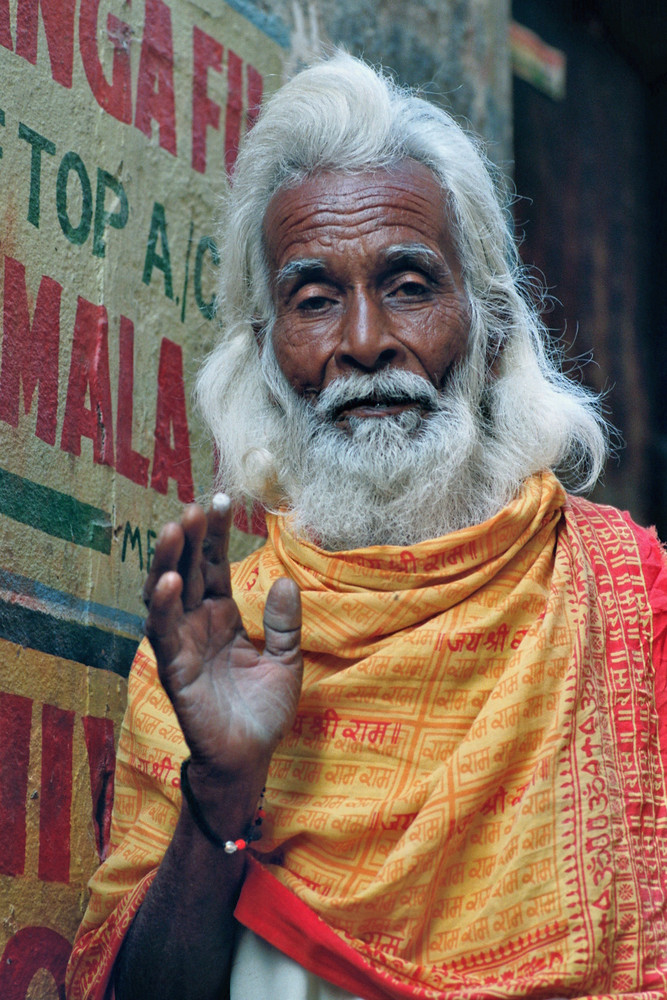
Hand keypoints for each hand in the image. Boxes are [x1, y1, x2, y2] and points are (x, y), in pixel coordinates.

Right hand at [143, 496, 301, 795]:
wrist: (250, 759)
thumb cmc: (262, 711)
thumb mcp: (286, 661)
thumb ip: (285, 624)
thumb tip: (288, 581)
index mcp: (222, 617)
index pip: (213, 565)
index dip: (215, 534)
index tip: (221, 498)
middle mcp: (197, 624)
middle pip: (188, 570)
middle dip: (189, 538)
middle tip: (196, 506)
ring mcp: (182, 645)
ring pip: (167, 594)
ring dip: (168, 561)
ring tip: (175, 528)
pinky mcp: (174, 670)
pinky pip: (164, 634)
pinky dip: (164, 607)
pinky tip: (169, 582)